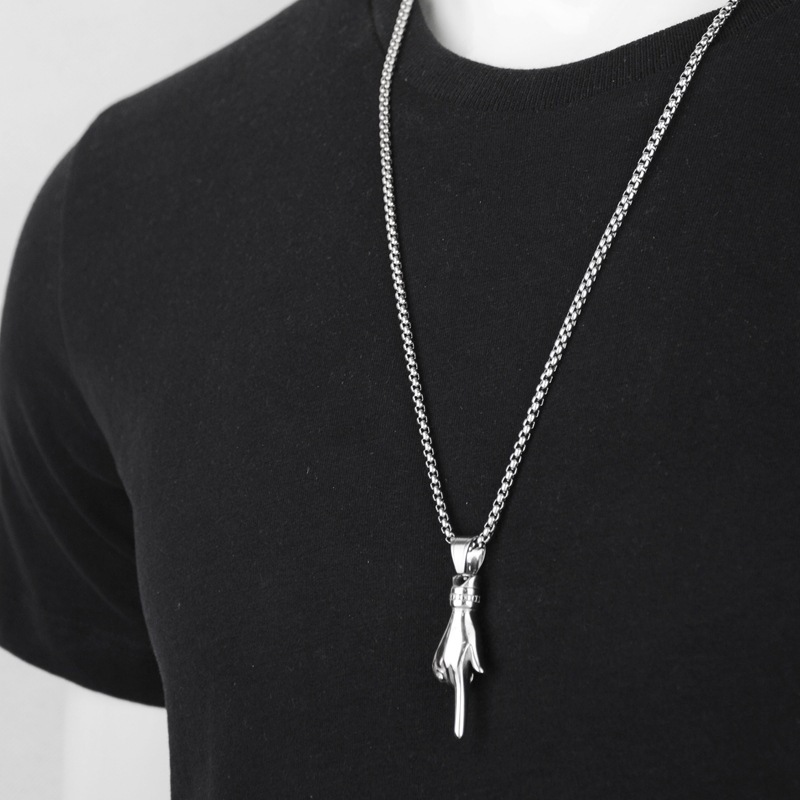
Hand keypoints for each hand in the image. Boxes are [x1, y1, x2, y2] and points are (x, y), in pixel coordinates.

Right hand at [432, 606, 483, 737]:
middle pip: (458, 686)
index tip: (459, 734)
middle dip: (465, 678)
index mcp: (459, 666)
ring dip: (457, 673)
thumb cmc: (471, 630)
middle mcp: (447, 666)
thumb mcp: (478, 643)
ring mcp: (440, 662)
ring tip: (463, 654)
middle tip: (470, 659)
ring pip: (450, 680)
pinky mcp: (436, 658)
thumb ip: (478, 659)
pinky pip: (442, 673)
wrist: (460, 615)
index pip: (461, 696)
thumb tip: (481, 672)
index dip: (461, 716)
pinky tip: (453, 657)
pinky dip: (448, 670)